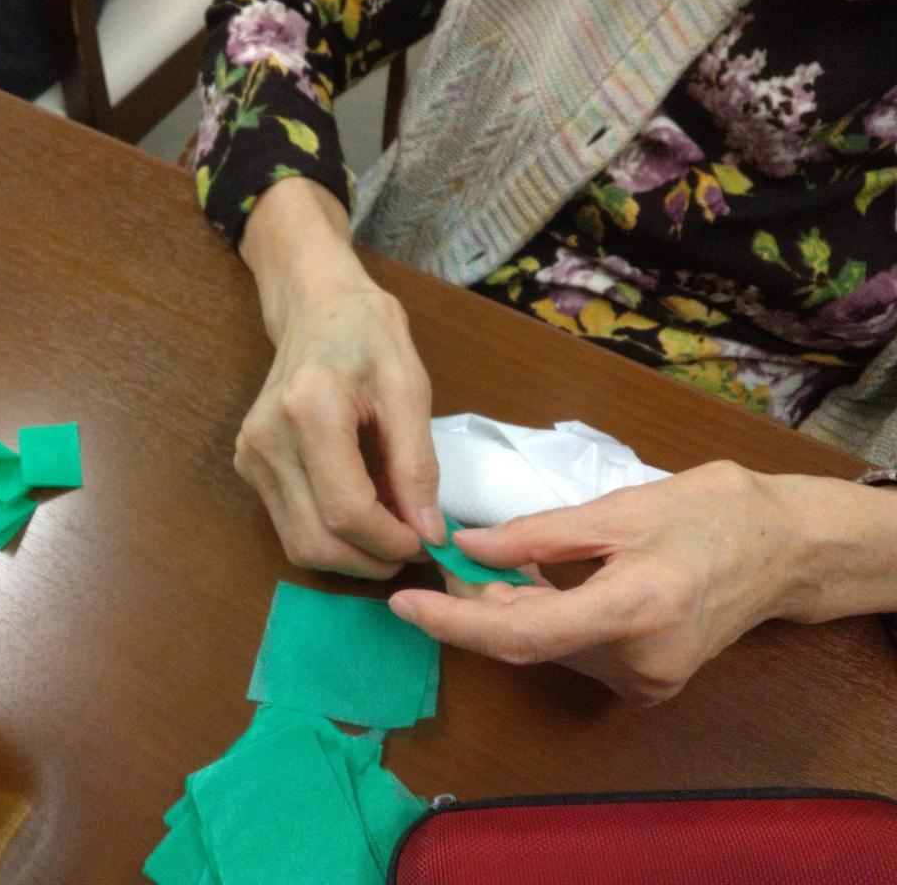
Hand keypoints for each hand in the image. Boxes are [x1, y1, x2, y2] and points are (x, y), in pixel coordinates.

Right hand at [235, 178, 444, 577]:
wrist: (315, 307)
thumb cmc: (367, 334)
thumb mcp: (409, 387)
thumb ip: (417, 462)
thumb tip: (428, 531)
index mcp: (309, 409)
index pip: (347, 508)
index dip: (392, 540)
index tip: (427, 539)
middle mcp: (267, 438)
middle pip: (316, 540)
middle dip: (370, 559)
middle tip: (412, 546)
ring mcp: (250, 455)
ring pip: (299, 544)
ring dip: (351, 554)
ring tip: (390, 530)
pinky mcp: (247, 465)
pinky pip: (290, 525)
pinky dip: (330, 533)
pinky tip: (361, 510)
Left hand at [389, 461, 896, 702]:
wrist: (788, 552)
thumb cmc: (712, 512)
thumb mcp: (619, 509)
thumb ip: (537, 535)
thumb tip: (467, 545)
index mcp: (635, 610)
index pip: (520, 634)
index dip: (453, 622)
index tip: (402, 602)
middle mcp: (638, 663)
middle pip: (526, 644)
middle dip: (472, 605)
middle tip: (439, 560)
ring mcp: (645, 681)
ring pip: (544, 650)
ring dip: (502, 612)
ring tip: (477, 565)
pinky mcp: (646, 682)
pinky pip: (571, 653)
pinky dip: (537, 621)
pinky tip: (520, 586)